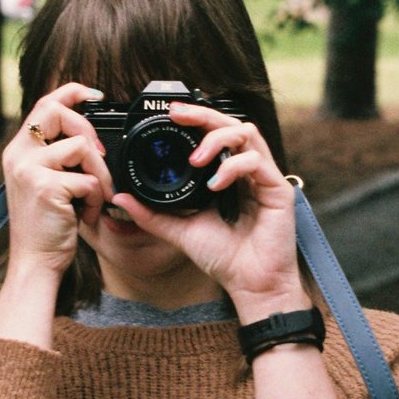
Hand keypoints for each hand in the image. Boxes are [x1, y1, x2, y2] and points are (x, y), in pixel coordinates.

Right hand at [0, 83, 113, 281]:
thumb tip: (90, 136)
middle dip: (89, 131)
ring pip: (82, 147)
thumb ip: (58, 157)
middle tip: (99, 159)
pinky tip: (86, 216)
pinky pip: (88, 180)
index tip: (94, 95)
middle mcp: (18, 155)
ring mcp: (29, 169)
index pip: (44, 103)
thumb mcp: (47, 183)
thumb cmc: (47, 227)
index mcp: (18, 150)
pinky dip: (96, 199)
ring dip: (99, 175)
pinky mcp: (45, 186)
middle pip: (59, 112)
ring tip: (92, 199)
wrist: (35, 262)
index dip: (71, 92)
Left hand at [109, 102, 307, 318]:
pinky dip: (232, 167)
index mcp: (227, 175)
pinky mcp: (278, 190)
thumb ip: (151, 214)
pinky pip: (256, 162)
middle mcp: (247, 171)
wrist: (249, 284)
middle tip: (177, 114)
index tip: (169, 114)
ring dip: (217, 139)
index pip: (215, 134)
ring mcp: (264, 177)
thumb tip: (120, 198)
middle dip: (203, 114)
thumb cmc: (223, 258)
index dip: (195, 119)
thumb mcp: (179, 231)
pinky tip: (215, 185)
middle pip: (231, 123)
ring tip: (196, 161)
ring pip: (246, 133)